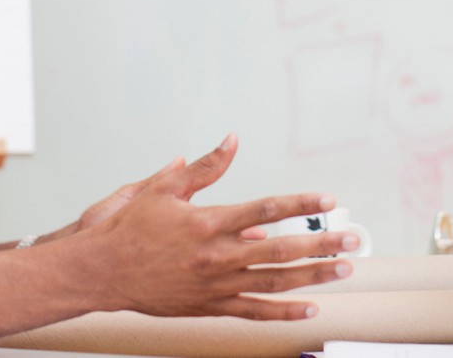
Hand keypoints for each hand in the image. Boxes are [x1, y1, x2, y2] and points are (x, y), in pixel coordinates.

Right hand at [69, 134, 356, 319]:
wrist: (100, 273)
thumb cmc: (129, 230)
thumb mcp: (164, 189)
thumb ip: (204, 167)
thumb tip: (231, 141)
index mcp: (209, 222)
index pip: (266, 209)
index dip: (301, 202)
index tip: (327, 199)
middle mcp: (217, 255)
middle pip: (281, 249)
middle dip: (321, 244)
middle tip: (352, 240)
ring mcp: (215, 284)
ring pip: (275, 281)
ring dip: (313, 275)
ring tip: (343, 269)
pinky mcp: (209, 305)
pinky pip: (254, 310)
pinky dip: (283, 310)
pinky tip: (309, 305)